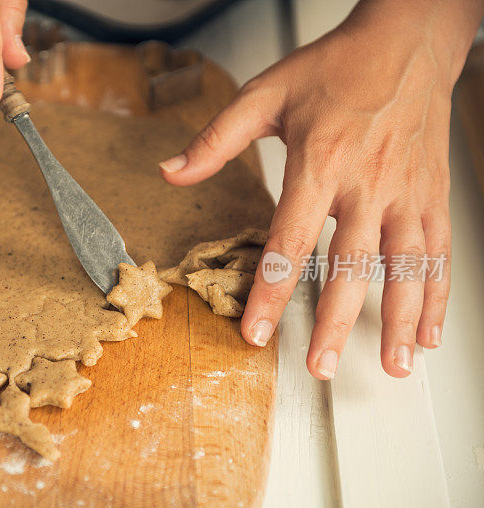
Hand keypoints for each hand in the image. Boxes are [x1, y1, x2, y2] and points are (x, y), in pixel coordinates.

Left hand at [159, 0, 482, 378]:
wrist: (406, 41)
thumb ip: (215, 139)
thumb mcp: (266, 94)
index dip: (271, 292)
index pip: (291, 241)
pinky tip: (429, 329)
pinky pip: (437, 252)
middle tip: (321, 366)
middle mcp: (367, 183)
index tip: (256, 331)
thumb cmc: (337, 67)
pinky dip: (435, 294)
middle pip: (351, 266)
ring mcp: (405, 192)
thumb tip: (170, 172)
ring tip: (392, 365)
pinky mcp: (431, 194)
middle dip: (336, 323)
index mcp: (321, 162)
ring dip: (399, 320)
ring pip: (405, 267)